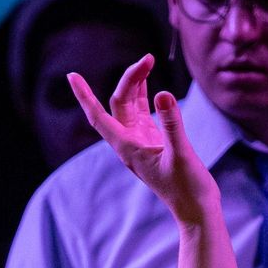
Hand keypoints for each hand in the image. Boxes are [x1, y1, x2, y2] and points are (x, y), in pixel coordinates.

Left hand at [67, 59, 219, 228]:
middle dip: (130, 79)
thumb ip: (172, 124)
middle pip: (119, 104)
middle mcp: (130, 143)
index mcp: (128, 148)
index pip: (98, 117)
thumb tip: (163, 94)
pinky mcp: (153, 141)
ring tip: (148, 61)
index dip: (84, 96)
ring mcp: (141, 141)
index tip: (71, 76)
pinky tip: (148, 81)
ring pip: (130, 106)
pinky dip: (144, 94)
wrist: (196, 208)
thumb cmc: (187, 188)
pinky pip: (142, 112)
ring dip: (136, 84)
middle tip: (149, 58)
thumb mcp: (180, 154)